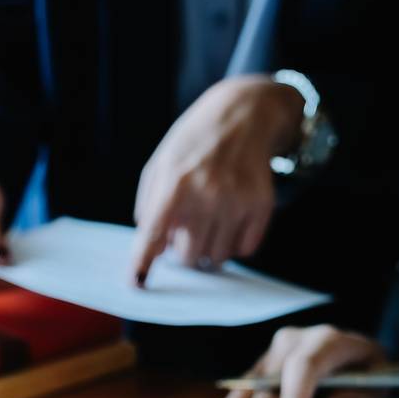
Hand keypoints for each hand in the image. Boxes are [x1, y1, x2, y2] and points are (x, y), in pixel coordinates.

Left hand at [129, 76, 304, 284]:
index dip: (143, 261)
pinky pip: (245, 249)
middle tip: (187, 230)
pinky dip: (235, 242)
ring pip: (218, 258)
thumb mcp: (161, 164)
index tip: (137, 283)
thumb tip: (152, 249)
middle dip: (184, 250)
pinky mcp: (262, 205)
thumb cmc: (194, 143)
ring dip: (210, 248)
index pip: (154, 233)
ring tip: (210, 220)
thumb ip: (150, 206)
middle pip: (189, 257)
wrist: (243, 114)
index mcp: (174, 182)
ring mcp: (238, 201)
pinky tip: (231, 218)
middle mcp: (207, 194)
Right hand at [198, 325, 385, 397]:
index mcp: (328, 341)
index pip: (305, 366)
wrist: (359, 356)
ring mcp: (274, 352)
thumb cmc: (369, 375)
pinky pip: (242, 390)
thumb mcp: (378, 385)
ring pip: (248, 386)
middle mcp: (295, 341)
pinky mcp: (262, 367)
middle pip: (269, 380)